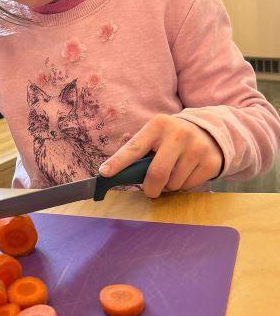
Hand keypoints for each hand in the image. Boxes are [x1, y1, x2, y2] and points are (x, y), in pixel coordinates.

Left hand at [99, 114, 222, 197]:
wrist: (210, 132)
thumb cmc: (171, 138)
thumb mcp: (155, 135)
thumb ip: (137, 149)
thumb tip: (110, 170)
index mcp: (158, 125)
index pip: (134, 147)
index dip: (118, 162)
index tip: (104, 173)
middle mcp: (178, 134)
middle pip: (157, 173)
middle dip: (150, 188)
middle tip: (150, 190)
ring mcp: (197, 148)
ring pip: (173, 183)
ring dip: (168, 186)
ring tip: (173, 172)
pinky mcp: (211, 162)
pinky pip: (188, 186)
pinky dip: (183, 185)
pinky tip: (187, 172)